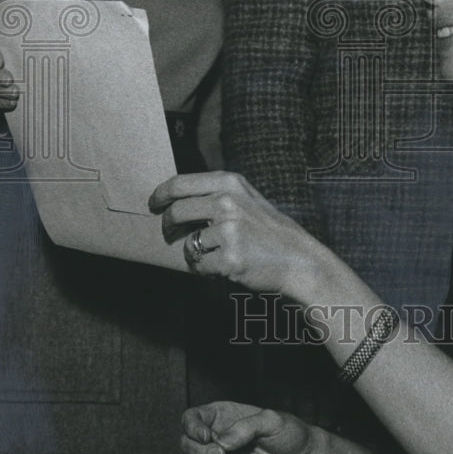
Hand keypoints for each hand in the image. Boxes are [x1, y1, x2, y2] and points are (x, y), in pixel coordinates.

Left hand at [148, 171, 324, 296]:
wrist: (298, 259)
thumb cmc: (270, 231)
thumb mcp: (247, 199)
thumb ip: (217, 193)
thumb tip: (176, 199)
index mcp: (231, 183)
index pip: (180, 183)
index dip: (161, 194)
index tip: (154, 204)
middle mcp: (228, 202)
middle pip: (176, 211)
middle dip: (168, 225)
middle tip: (170, 233)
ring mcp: (229, 230)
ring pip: (189, 243)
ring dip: (196, 252)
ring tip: (218, 253)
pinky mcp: (229, 258)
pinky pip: (199, 265)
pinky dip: (207, 269)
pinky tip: (226, 266)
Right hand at [181, 401, 318, 453]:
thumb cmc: (289, 431)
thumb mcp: (270, 420)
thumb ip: (245, 427)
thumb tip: (222, 441)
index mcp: (223, 414)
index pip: (192, 417)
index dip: (192, 428)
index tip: (206, 437)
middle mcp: (218, 433)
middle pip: (188, 444)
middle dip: (203, 453)